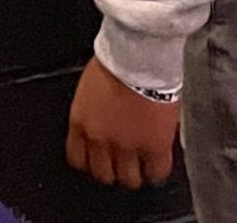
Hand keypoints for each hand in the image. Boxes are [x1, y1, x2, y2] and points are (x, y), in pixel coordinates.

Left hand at [66, 55, 178, 189]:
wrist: (139, 56)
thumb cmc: (116, 59)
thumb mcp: (90, 87)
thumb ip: (93, 111)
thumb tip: (103, 120)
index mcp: (81, 122)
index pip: (78, 159)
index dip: (90, 163)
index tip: (99, 161)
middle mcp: (100, 140)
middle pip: (103, 174)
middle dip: (113, 171)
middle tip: (123, 163)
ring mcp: (127, 146)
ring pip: (129, 179)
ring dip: (135, 174)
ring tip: (142, 166)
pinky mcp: (154, 147)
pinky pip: (156, 172)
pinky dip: (157, 171)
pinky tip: (158, 164)